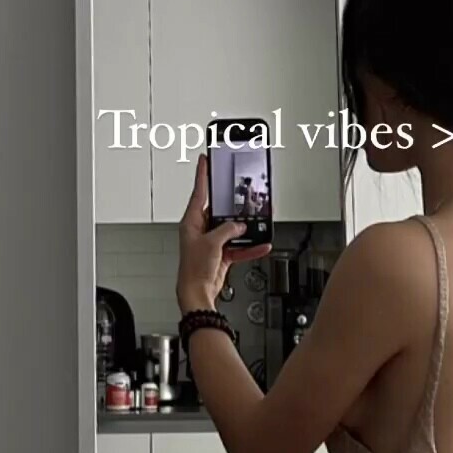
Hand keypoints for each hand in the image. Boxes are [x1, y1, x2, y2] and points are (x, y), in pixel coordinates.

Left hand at [177, 155, 270, 313]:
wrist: (197, 292)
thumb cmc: (193, 269)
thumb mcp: (211, 243)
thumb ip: (227, 230)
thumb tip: (238, 226)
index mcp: (191, 222)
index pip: (199, 192)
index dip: (202, 175)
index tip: (204, 160)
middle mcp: (201, 230)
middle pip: (219, 211)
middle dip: (233, 208)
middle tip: (242, 197)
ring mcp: (212, 242)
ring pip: (232, 230)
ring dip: (244, 230)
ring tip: (255, 225)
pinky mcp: (221, 254)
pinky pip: (239, 247)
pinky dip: (249, 247)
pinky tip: (260, 244)